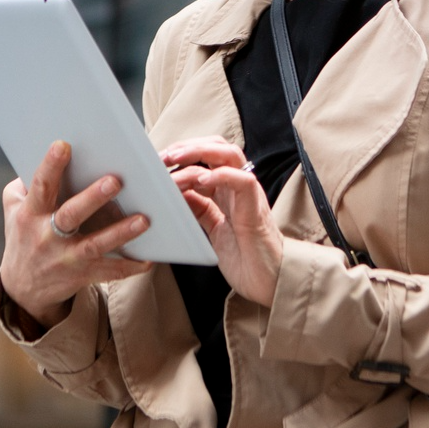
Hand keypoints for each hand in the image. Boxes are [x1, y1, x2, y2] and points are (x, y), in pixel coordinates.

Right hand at [0, 140, 152, 329]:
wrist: (23, 287)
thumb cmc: (23, 236)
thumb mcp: (14, 210)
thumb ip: (25, 185)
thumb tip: (44, 155)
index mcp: (31, 214)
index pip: (40, 186)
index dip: (50, 166)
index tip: (63, 146)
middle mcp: (47, 236)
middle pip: (71, 215)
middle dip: (93, 198)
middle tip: (115, 181)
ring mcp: (66, 257)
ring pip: (95, 245)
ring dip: (120, 232)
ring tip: (143, 219)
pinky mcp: (82, 274)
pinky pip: (109, 271)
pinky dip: (129, 266)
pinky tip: (148, 259)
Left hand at [162, 136, 283, 306]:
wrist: (268, 281)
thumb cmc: (245, 258)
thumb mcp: (212, 228)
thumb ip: (199, 208)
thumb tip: (176, 193)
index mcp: (228, 191)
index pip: (207, 157)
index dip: (183, 154)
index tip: (159, 160)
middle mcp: (238, 187)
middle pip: (217, 148)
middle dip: (188, 147)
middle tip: (163, 156)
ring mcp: (248, 194)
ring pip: (229, 155)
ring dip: (200, 152)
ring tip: (176, 160)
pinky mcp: (255, 207)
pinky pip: (242, 180)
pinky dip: (220, 175)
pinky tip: (201, 180)